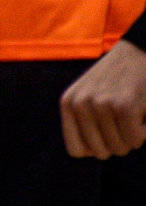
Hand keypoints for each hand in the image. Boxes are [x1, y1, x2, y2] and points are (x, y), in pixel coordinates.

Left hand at [61, 41, 145, 159]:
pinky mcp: (123, 106)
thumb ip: (83, 122)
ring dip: (133, 135)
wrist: (140, 52)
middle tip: (123, 118)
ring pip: (120, 148)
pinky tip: (142, 110)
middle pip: (101, 153)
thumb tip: (89, 153)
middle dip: (118, 141)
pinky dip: (145, 132)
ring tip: (132, 110)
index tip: (108, 132)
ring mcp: (100, 104)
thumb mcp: (90, 96)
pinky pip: (136, 140)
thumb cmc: (117, 80)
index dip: (97, 148)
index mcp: (68, 103)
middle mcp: (79, 104)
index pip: (76, 150)